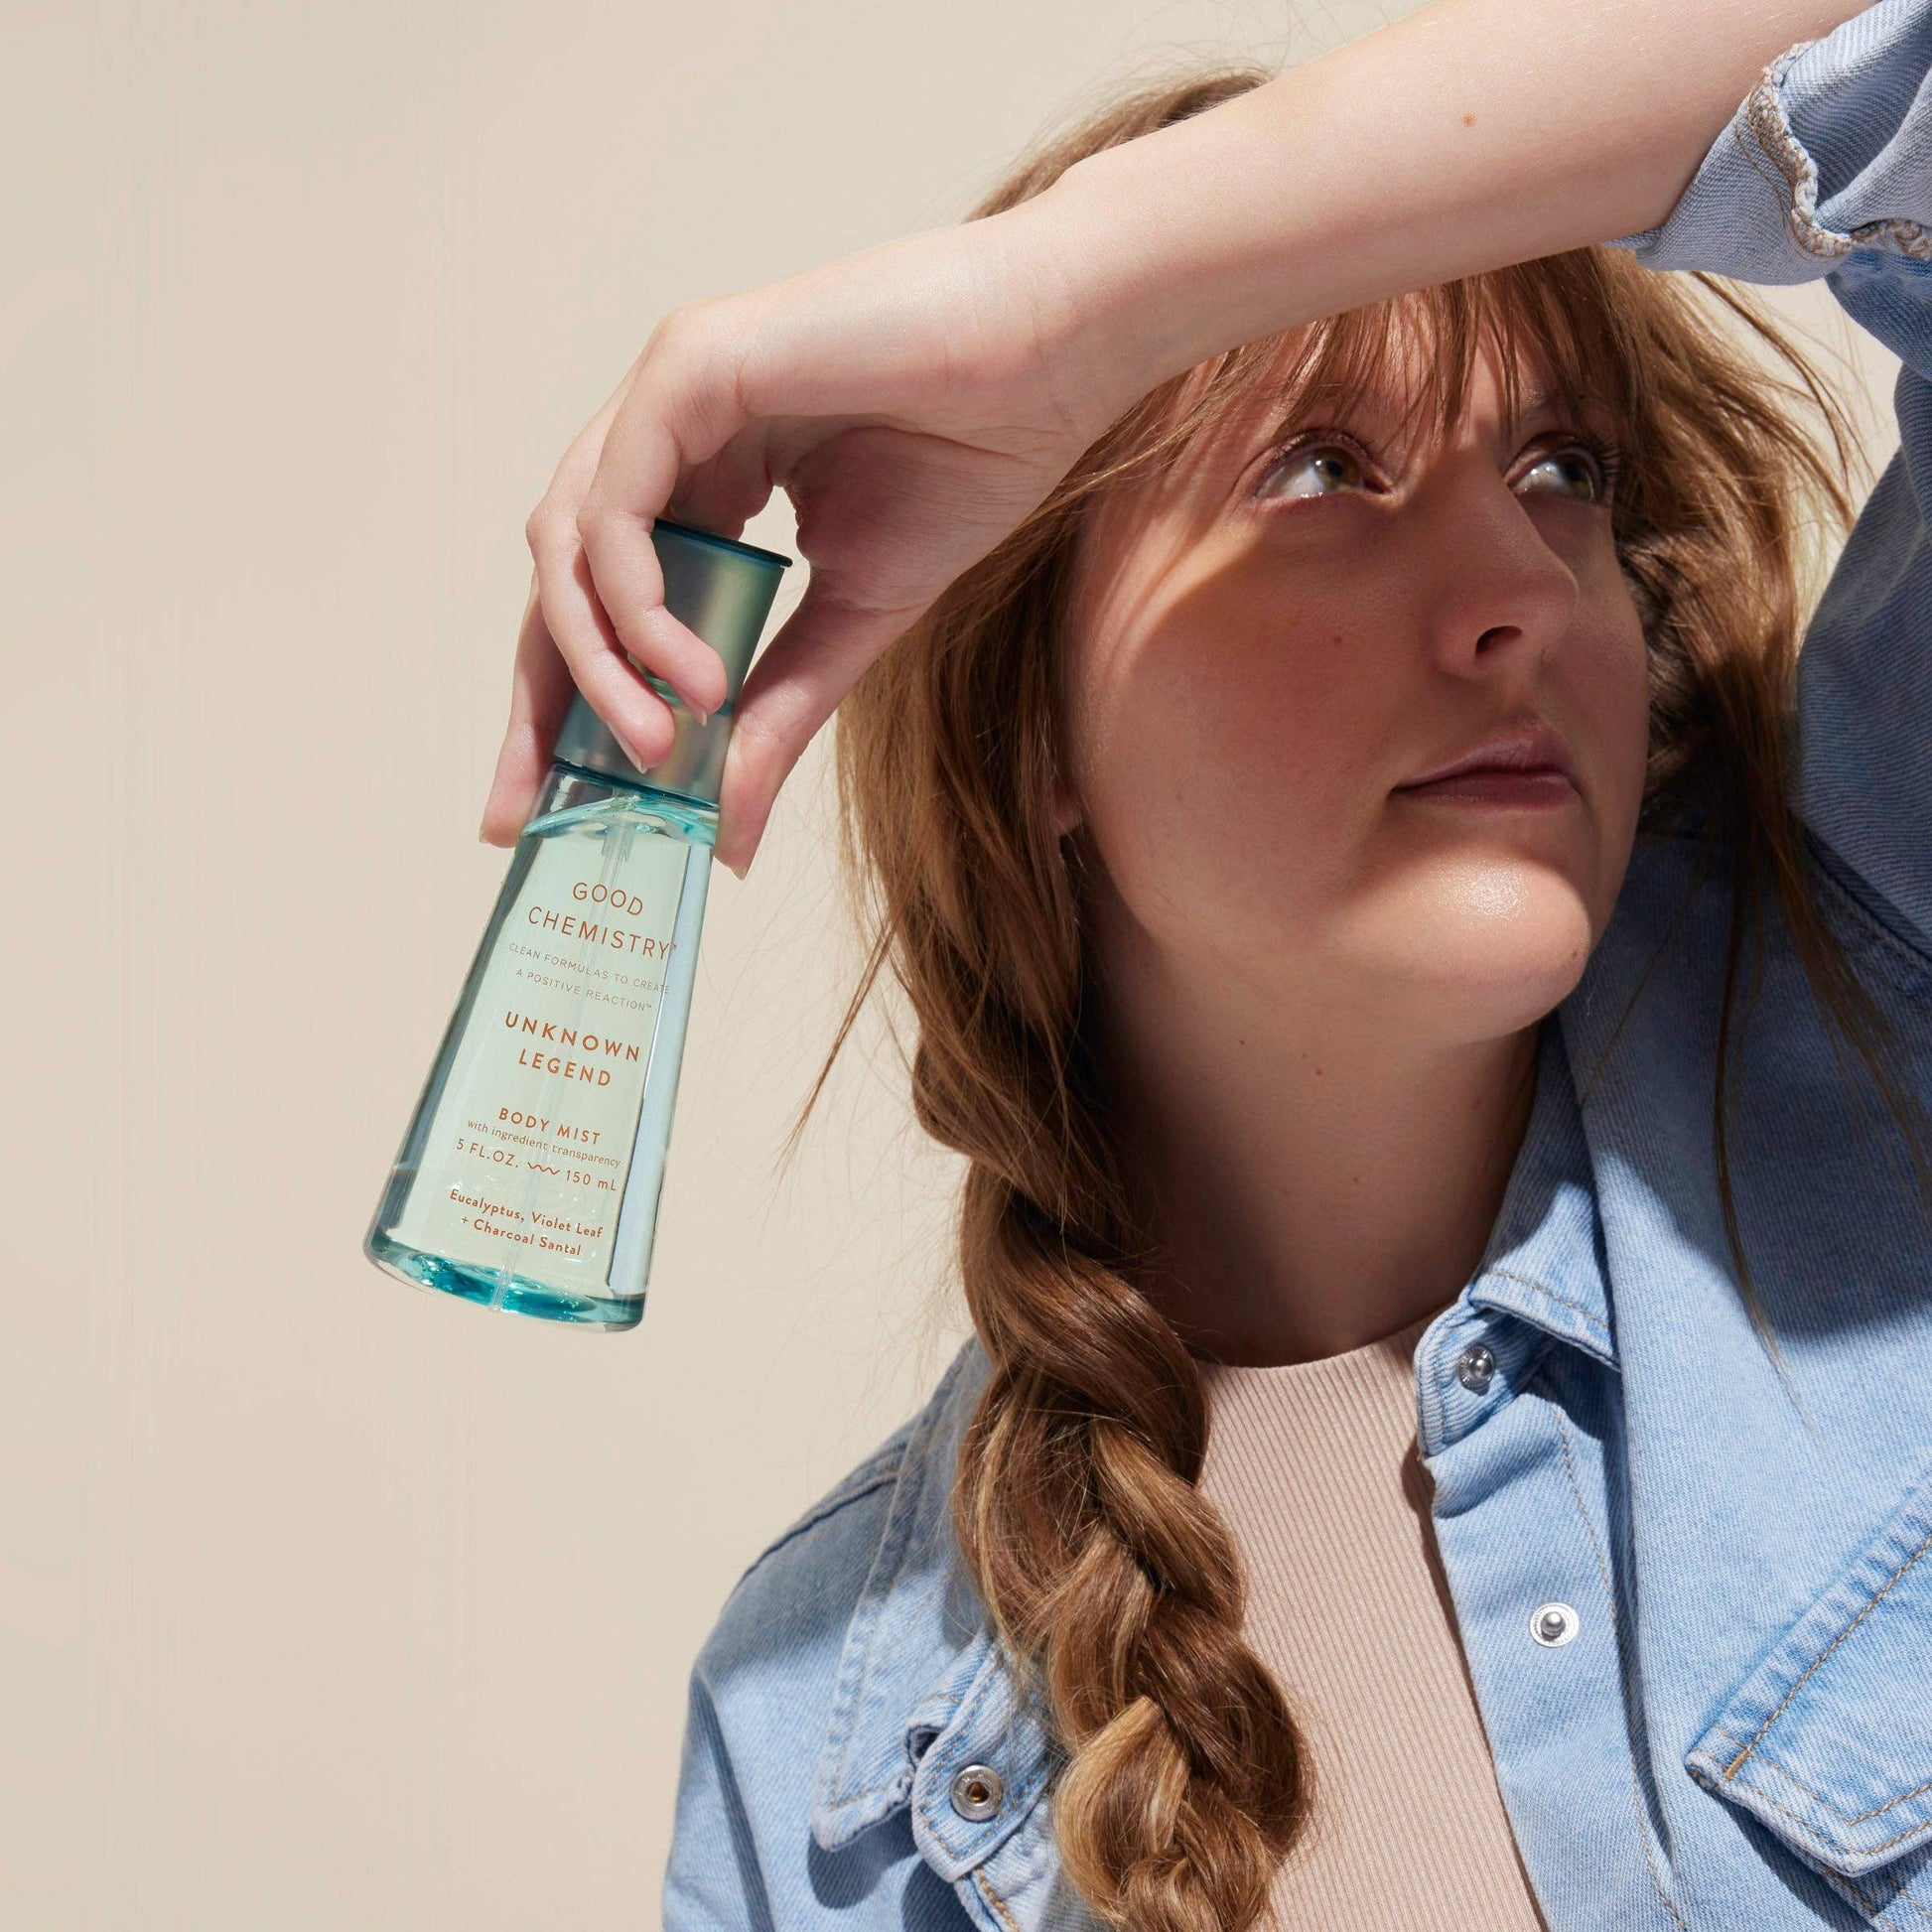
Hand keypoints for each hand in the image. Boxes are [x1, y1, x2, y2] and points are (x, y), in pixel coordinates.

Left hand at [478, 184, 1131, 876]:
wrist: (1055, 360)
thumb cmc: (971, 461)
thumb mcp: (855, 622)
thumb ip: (776, 715)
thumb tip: (726, 837)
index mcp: (698, 484)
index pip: (598, 606)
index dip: (564, 709)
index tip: (545, 809)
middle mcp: (664, 437)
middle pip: (555, 583)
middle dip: (537, 705)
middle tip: (528, 811)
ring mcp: (668, 394)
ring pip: (568, 546)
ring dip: (598, 664)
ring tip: (655, 748)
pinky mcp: (688, 365)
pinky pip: (617, 504)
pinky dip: (635, 600)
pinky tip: (688, 672)